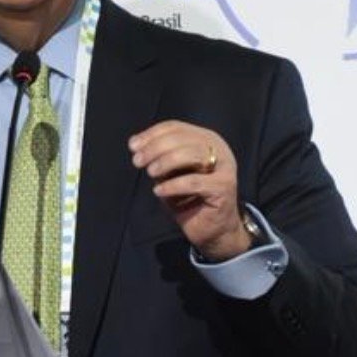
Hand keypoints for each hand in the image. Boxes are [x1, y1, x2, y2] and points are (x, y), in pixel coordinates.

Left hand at [128, 121, 249, 260]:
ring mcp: (224, 167)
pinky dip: (172, 185)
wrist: (213, 229)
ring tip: (150, 173)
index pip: (175, 127)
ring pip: (191, 154)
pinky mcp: (223, 187)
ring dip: (165, 162)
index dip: (152, 134)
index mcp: (205, 139)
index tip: (133, 146)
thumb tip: (136, 143)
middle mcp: (218, 148)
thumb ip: (159, 157)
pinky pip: (194, 182)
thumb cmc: (190, 199)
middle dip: (155, 148)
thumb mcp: (171, 174)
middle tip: (137, 161)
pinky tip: (159, 191)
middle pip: (182, 138)